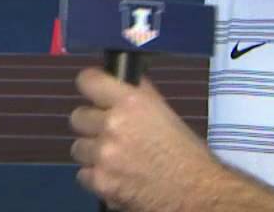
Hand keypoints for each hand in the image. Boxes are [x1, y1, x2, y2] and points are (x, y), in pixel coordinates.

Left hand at [69, 68, 217, 211]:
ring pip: (78, 147)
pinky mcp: (101, 182)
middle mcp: (113, 124)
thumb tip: (120, 81)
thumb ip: (137, 96)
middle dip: (91, 125)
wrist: (196, 192)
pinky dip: (96, 177)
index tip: (94, 92)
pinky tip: (116, 177)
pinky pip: (83, 174)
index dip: (90, 86)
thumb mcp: (163, 112)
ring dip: (93, 153)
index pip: (88, 81)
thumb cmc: (185, 151)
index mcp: (132, 102)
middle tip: (108, 133)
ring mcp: (104, 155)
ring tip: (115, 159)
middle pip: (77, 117)